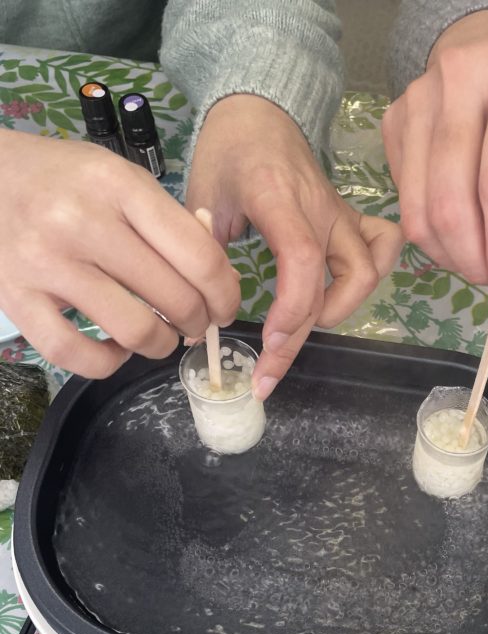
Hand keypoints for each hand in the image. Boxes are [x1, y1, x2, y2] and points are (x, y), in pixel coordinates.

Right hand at [0, 130, 239, 376]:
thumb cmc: (60, 179)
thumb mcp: (118, 177)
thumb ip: (167, 222)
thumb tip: (219, 280)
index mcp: (119, 186)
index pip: (201, 257)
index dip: (226, 295)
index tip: (224, 308)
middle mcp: (83, 222)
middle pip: (175, 298)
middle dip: (197, 323)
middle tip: (193, 324)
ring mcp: (46, 262)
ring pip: (135, 331)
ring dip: (160, 345)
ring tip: (158, 336)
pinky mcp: (16, 298)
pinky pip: (77, 354)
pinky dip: (107, 362)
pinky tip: (114, 348)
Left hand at [187, 95, 402, 398]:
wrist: (257, 111)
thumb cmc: (225, 154)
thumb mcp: (201, 197)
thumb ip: (204, 251)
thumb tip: (210, 313)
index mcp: (277, 197)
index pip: (301, 258)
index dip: (292, 309)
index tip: (269, 344)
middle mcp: (319, 208)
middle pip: (337, 281)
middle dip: (302, 337)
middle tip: (268, 371)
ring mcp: (342, 214)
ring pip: (370, 269)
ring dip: (342, 308)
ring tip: (304, 327)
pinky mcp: (352, 219)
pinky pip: (384, 247)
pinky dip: (372, 277)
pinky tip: (341, 295)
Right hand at [382, 9, 487, 311]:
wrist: (487, 39)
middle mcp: (459, 79)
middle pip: (451, 201)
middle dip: (474, 260)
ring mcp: (416, 101)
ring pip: (420, 210)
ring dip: (449, 255)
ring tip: (478, 263)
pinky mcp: (392, 122)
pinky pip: (406, 202)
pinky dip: (432, 235)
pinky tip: (458, 232)